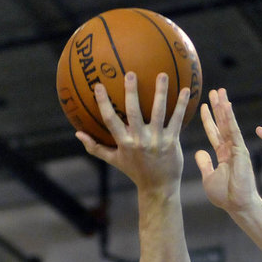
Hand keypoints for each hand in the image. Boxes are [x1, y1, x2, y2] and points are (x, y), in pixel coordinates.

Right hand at [76, 72, 188, 191]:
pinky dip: (180, 105)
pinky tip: (184, 90)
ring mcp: (158, 140)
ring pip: (159, 113)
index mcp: (124, 143)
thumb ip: (95, 147)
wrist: (159, 187)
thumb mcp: (114, 160)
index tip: (99, 85)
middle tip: (130, 74)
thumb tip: (77, 133)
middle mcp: (140, 140)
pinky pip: (177, 120)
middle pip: (134, 112)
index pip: (110, 120)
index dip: (104, 103)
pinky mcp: (172, 141)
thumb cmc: (135, 171)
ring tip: (162, 74)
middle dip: (132, 93)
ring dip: (161, 93)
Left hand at [194, 88, 258, 212]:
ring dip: (223, 107)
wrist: (238, 205)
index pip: (215, 132)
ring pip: (228, 124)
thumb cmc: (225, 195)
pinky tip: (225, 105)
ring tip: (220, 92)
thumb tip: (199, 152)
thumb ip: (204, 163)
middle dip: (218, 107)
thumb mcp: (209, 177)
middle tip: (214, 91)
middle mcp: (230, 149)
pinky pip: (234, 131)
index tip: (204, 105)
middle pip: (222, 123)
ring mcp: (236, 148)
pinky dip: (230, 118)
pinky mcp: (241, 150)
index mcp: (223, 155)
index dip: (209, 119)